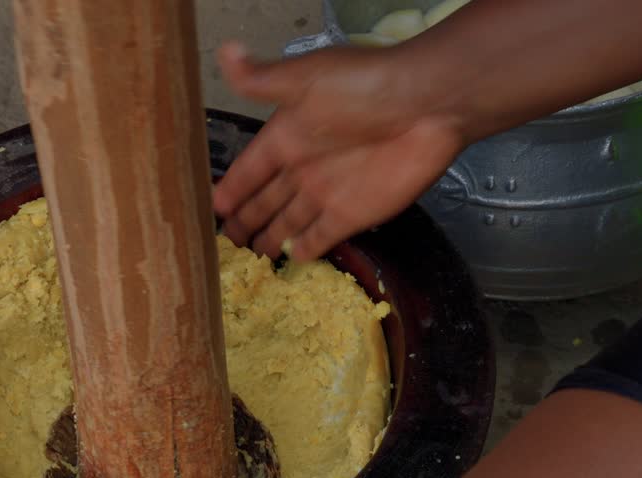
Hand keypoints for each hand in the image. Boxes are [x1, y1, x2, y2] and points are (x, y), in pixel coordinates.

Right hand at [212, 41, 464, 261]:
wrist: (427, 104)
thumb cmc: (366, 85)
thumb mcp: (306, 78)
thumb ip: (263, 78)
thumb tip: (226, 53)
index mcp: (288, 135)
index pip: (249, 168)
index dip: (232, 186)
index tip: (214, 205)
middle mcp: (304, 167)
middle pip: (266, 200)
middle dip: (246, 219)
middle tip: (226, 240)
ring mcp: (328, 194)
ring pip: (289, 222)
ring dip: (271, 237)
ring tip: (251, 255)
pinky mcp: (353, 214)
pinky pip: (323, 236)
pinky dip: (306, 249)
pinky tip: (292, 259)